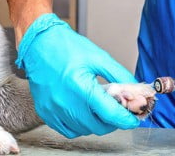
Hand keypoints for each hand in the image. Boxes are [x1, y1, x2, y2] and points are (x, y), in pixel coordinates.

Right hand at [16, 13, 139, 137]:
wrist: (39, 43)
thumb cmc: (66, 47)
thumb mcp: (98, 57)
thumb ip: (119, 75)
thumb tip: (135, 91)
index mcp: (81, 86)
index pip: (110, 114)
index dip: (126, 119)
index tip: (133, 119)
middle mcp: (66, 102)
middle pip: (98, 126)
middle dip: (112, 121)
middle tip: (116, 110)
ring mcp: (54, 109)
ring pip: (84, 130)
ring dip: (95, 123)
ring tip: (97, 107)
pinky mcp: (45, 112)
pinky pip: (68, 130)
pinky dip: (79, 125)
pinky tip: (82, 112)